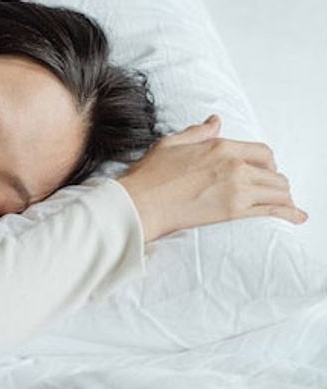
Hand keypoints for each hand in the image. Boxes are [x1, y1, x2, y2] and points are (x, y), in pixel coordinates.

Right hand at [117, 114, 307, 241]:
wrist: (140, 204)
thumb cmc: (149, 176)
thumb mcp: (171, 143)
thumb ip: (198, 132)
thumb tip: (215, 122)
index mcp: (221, 146)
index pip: (262, 152)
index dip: (269, 163)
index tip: (266, 171)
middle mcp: (235, 165)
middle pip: (274, 173)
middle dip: (276, 183)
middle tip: (273, 191)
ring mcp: (237, 188)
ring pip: (278, 191)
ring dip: (283, 198)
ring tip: (285, 205)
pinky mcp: (234, 211)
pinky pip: (272, 210)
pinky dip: (289, 214)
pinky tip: (297, 217)